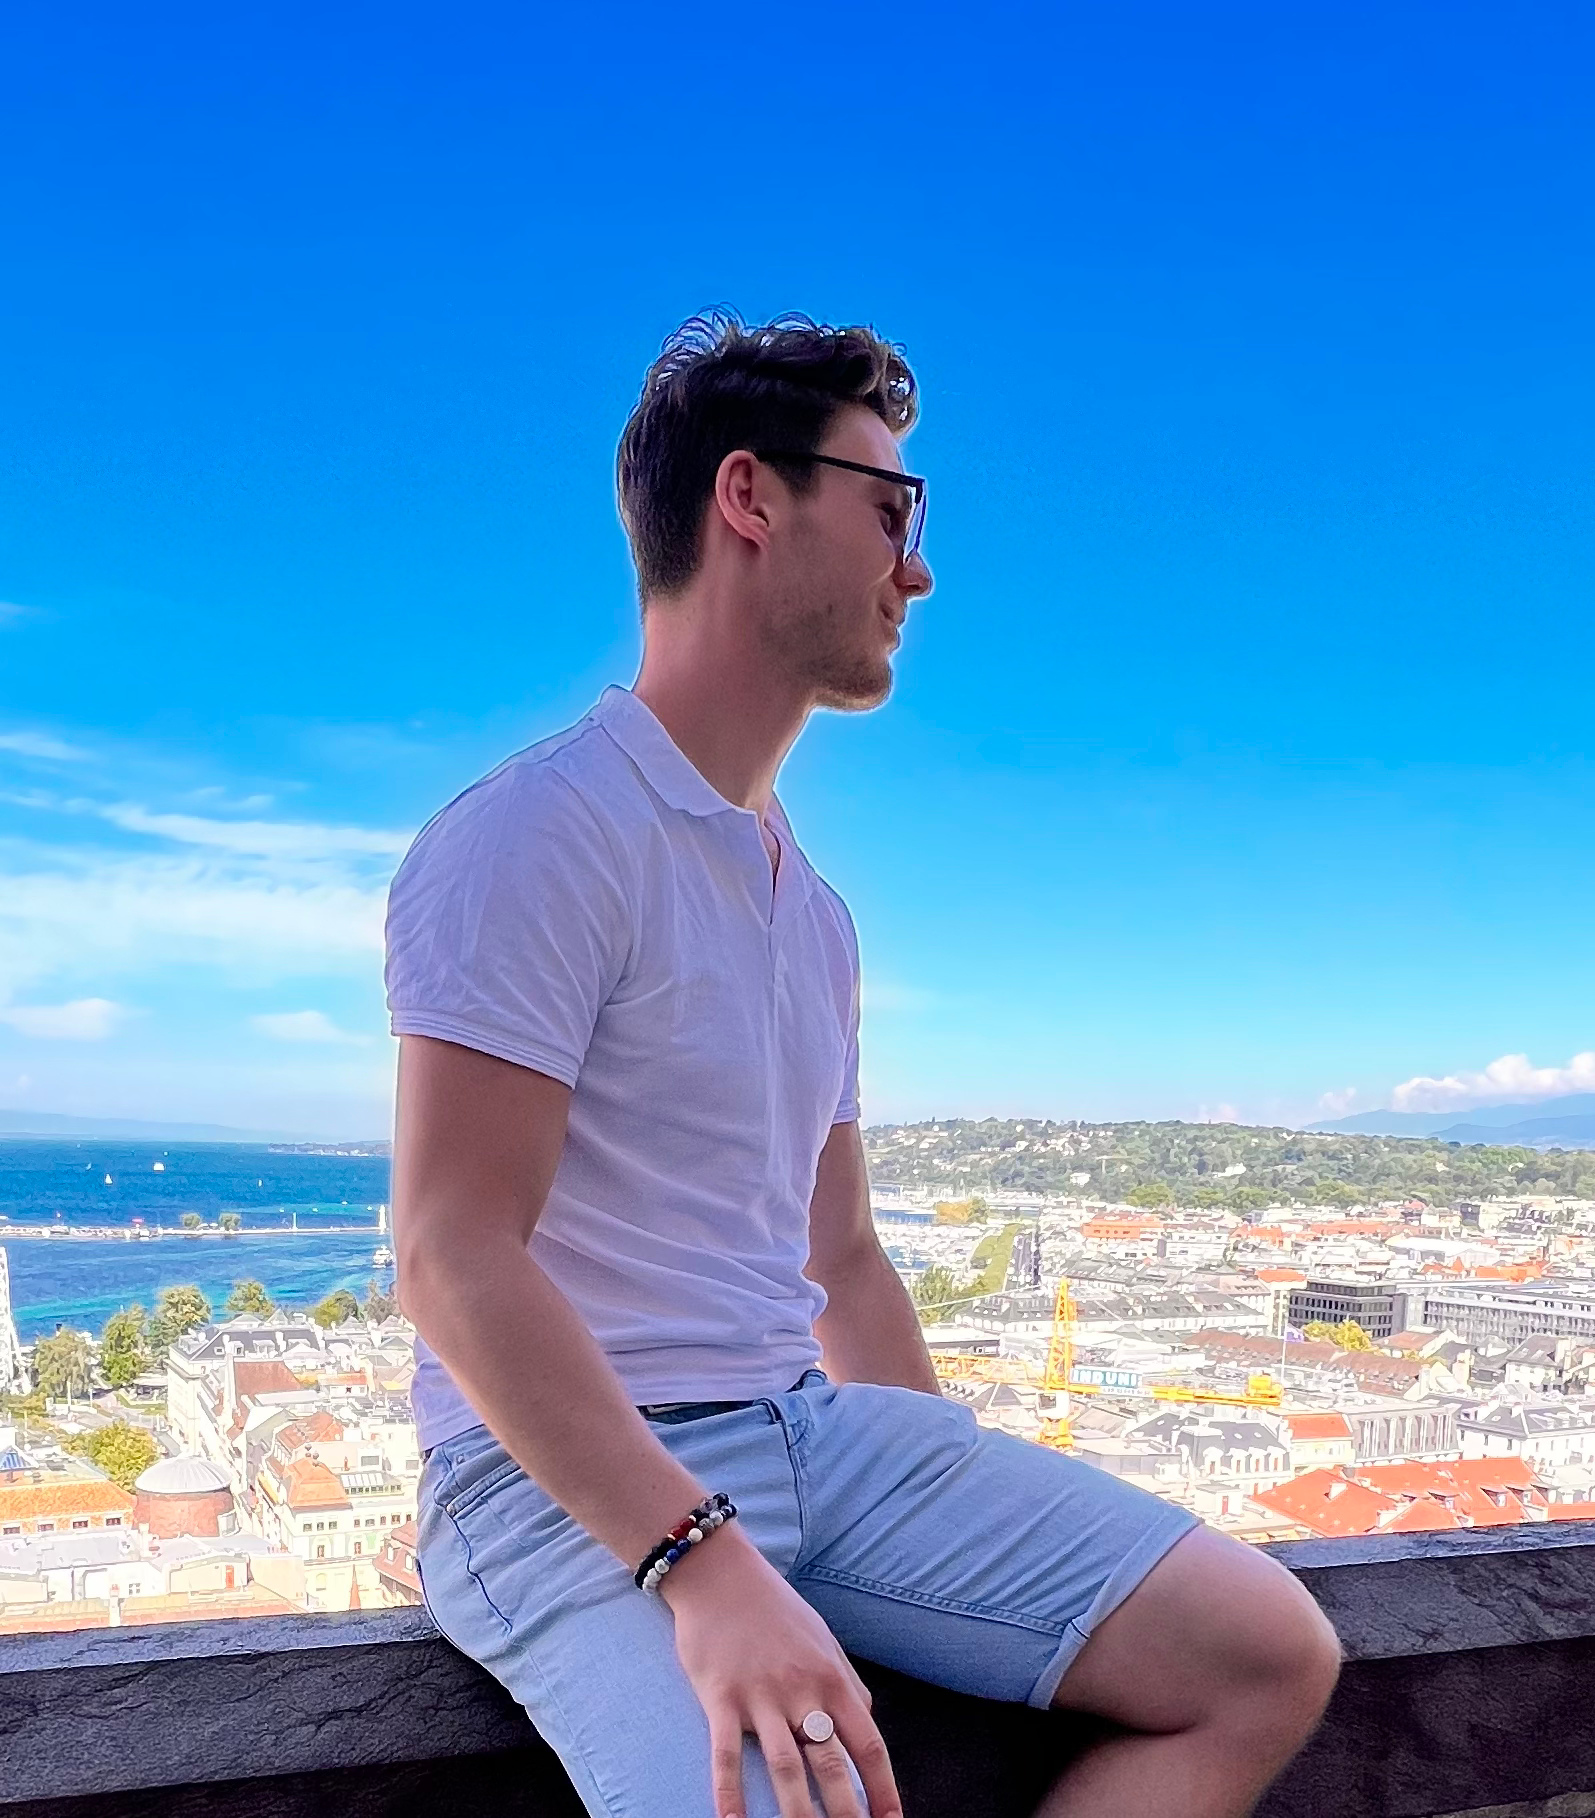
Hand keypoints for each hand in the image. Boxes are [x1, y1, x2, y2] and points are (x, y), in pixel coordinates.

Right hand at [662, 1528, 901, 1817]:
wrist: (719, 1572)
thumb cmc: (774, 1609)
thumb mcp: (822, 1639)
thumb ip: (845, 1682)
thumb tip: (867, 1721)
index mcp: (831, 1677)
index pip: (868, 1745)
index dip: (883, 1789)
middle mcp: (801, 1690)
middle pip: (831, 1766)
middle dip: (847, 1814)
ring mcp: (760, 1696)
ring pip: (786, 1768)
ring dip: (799, 1815)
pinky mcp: (720, 1697)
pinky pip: (725, 1756)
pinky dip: (730, 1795)